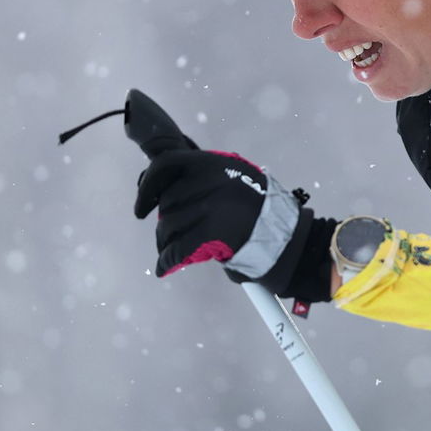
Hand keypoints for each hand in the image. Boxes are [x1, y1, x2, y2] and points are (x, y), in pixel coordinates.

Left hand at [133, 148, 333, 301]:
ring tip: (177, 250)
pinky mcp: (211, 234)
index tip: (142, 205)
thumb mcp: (237, 177)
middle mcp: (211, 181)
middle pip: (166, 204)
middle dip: (166, 222)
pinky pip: (175, 250)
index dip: (148, 185)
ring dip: (167, 242)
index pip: (166, 164)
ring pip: (167, 227)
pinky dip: (167, 261)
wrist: (287, 239)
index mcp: (215, 162)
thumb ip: (204, 173)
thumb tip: (160, 177)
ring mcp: (211, 208)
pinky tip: (164, 267)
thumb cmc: (261, 210)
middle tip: (174, 234)